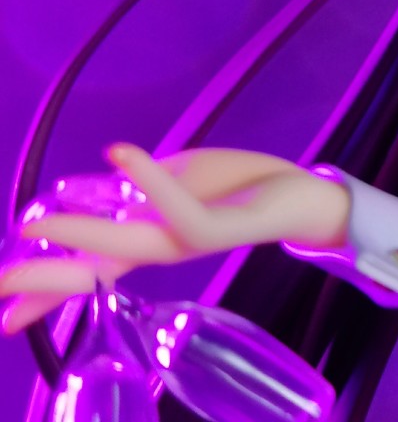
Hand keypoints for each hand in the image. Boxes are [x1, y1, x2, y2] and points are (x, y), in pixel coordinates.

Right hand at [0, 145, 348, 335]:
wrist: (300, 193)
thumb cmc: (235, 186)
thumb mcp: (175, 180)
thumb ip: (133, 190)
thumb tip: (83, 187)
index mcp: (147, 240)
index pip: (85, 270)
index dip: (43, 290)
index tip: (2, 312)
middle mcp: (161, 248)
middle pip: (93, 272)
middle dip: (44, 280)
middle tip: (0, 283)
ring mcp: (188, 241)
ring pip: (128, 248)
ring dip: (81, 233)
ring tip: (36, 220)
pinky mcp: (220, 227)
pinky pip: (180, 212)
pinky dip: (151, 184)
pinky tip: (122, 154)